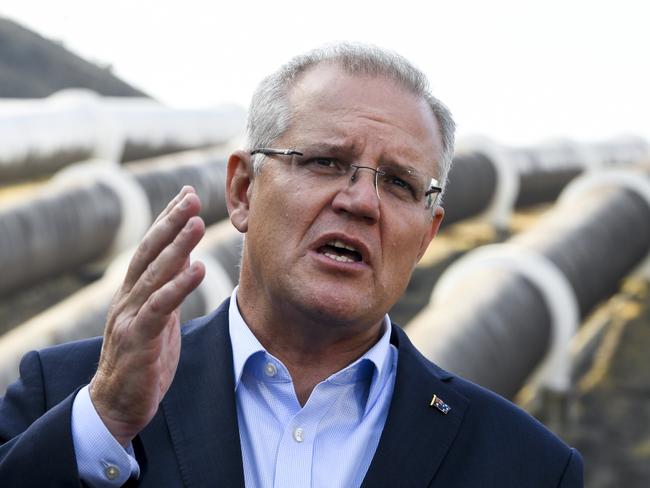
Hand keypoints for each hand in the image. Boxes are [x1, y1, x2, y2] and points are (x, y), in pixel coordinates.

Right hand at [89, 186, 205, 446]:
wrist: (117, 405)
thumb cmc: (141, 359)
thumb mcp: (158, 317)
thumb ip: (168, 287)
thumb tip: (186, 256)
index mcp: (133, 291)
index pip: (151, 248)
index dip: (167, 220)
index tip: (186, 194)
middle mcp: (128, 298)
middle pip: (150, 252)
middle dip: (171, 222)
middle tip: (192, 197)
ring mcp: (131, 317)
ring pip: (154, 274)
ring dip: (177, 246)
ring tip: (196, 221)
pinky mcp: (139, 339)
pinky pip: (160, 308)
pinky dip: (179, 286)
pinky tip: (198, 268)